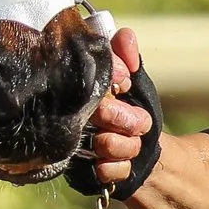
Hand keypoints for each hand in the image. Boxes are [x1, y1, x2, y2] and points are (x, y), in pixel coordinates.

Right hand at [84, 25, 153, 189]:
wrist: (140, 158)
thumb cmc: (132, 112)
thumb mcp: (134, 81)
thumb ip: (128, 56)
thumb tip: (125, 36)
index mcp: (79, 86)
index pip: (91, 73)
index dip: (116, 78)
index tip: (127, 85)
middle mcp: (68, 112)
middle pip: (101, 110)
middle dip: (128, 118)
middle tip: (139, 123)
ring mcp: (70, 143)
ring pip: (105, 143)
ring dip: (129, 146)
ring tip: (132, 144)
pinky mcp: (76, 172)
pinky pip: (105, 170)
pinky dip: (122, 168)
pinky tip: (122, 164)